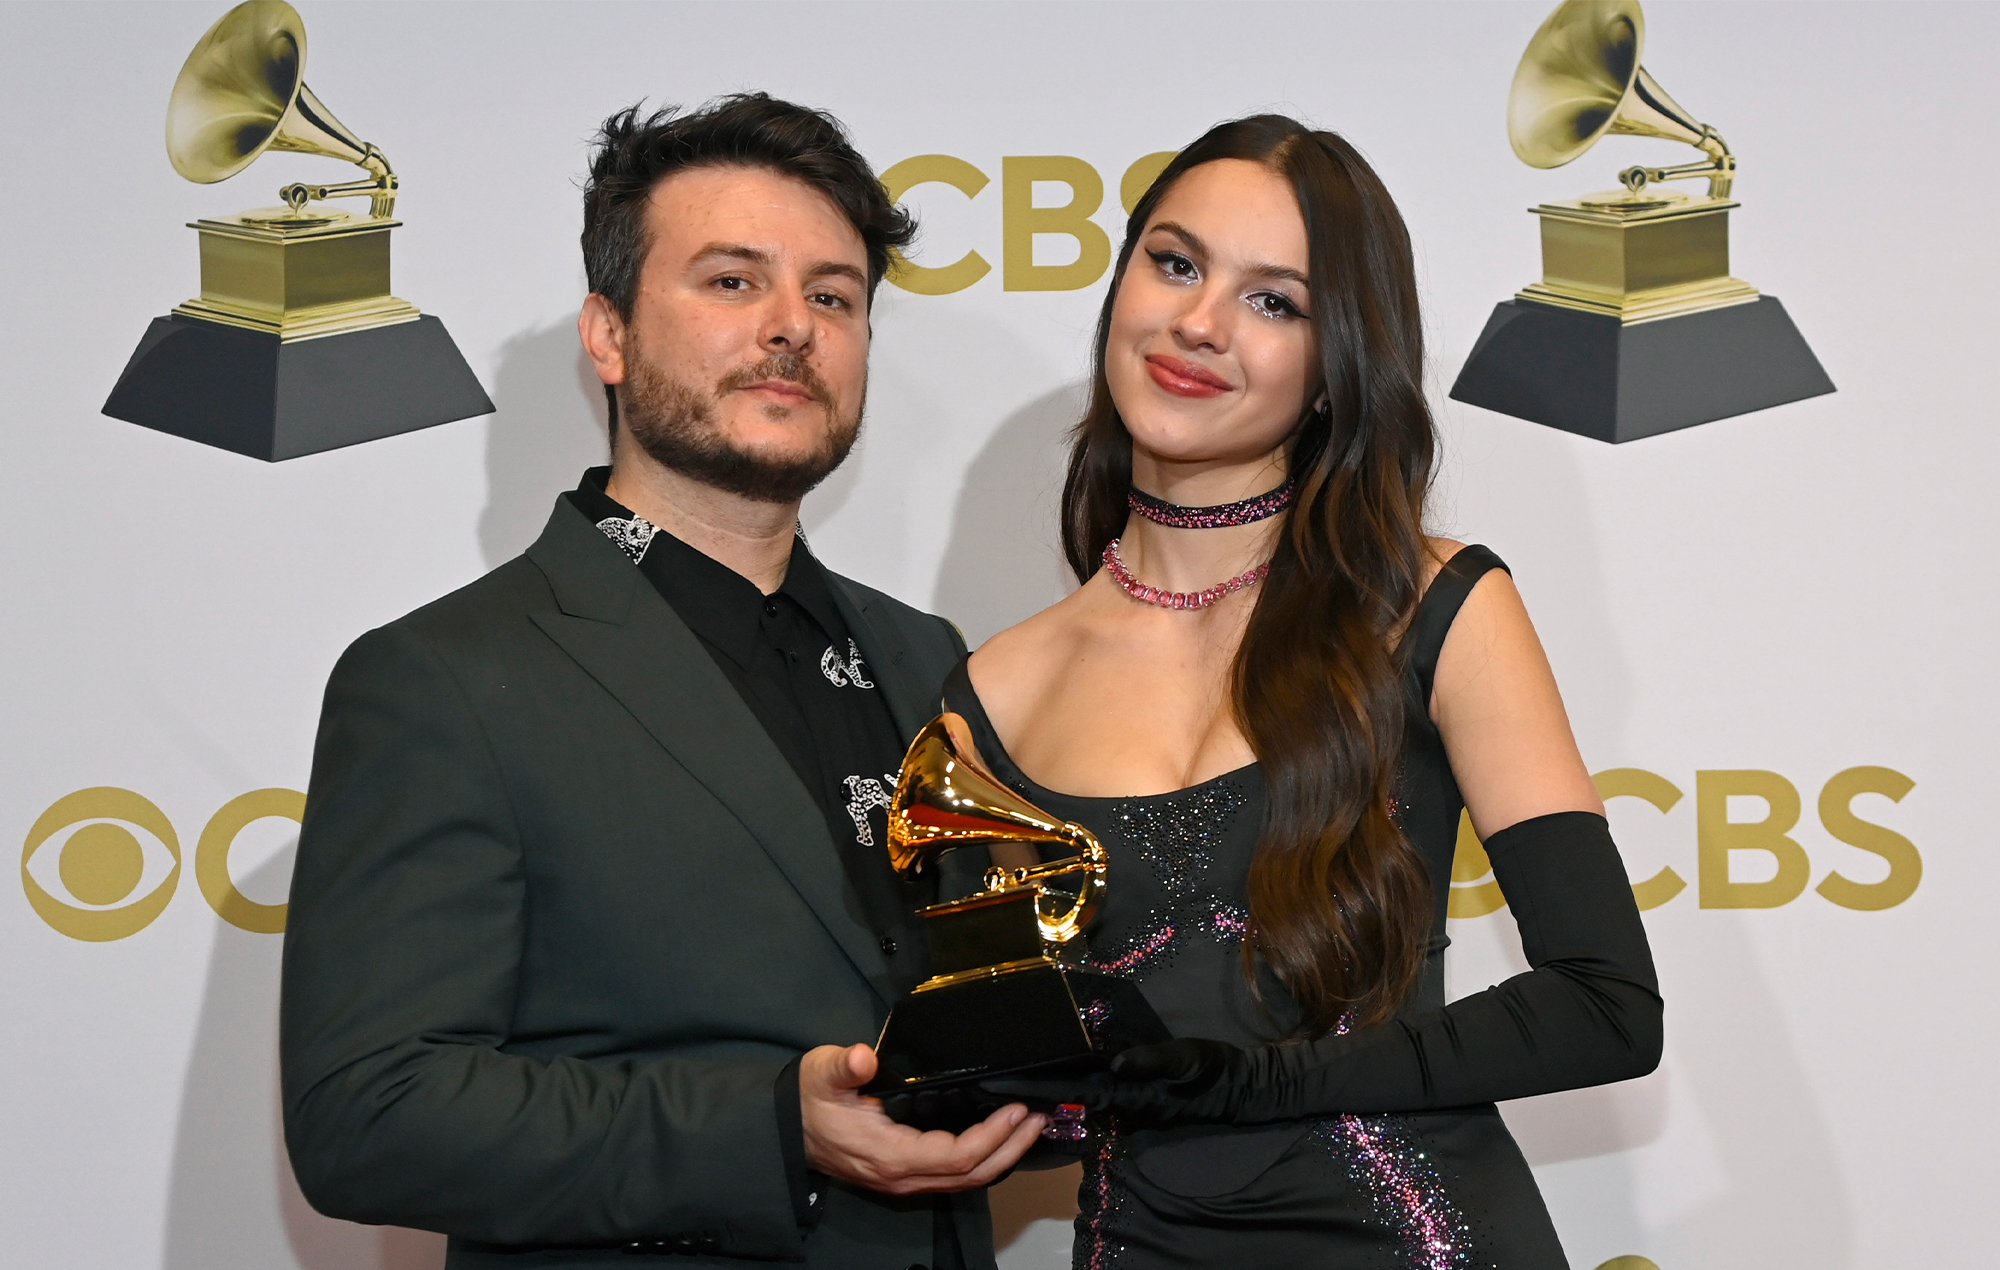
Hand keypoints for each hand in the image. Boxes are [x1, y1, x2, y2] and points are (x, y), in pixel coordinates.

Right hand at [800, 1044, 1045, 1193]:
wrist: (788, 1129)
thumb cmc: (810, 1100)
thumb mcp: (822, 1074)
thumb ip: (844, 1066)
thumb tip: (864, 1056)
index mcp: (889, 1154)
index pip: (956, 1156)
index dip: (992, 1137)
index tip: (1016, 1110)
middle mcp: (903, 1176)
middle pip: (972, 1174)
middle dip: (1011, 1148)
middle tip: (1040, 1117)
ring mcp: (905, 1180)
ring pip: (966, 1180)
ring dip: (1002, 1155)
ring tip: (1030, 1126)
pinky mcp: (906, 1175)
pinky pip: (954, 1174)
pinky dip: (984, 1158)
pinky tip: (999, 1136)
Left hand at [982, 1039, 1250, 1127]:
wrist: (1238, 1087)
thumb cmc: (1212, 1072)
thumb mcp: (1186, 1060)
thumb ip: (1152, 1061)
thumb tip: (1117, 1063)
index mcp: (1127, 1093)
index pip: (1069, 1091)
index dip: (1033, 1088)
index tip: (997, 1082)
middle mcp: (1120, 1102)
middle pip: (1064, 1098)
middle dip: (1025, 1091)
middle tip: (985, 1079)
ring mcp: (1125, 1102)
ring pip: (1074, 1098)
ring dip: (1042, 1090)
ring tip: (1005, 1077)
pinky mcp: (1131, 1097)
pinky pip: (1090, 1094)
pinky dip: (1066, 1087)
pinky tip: (1051, 1076)